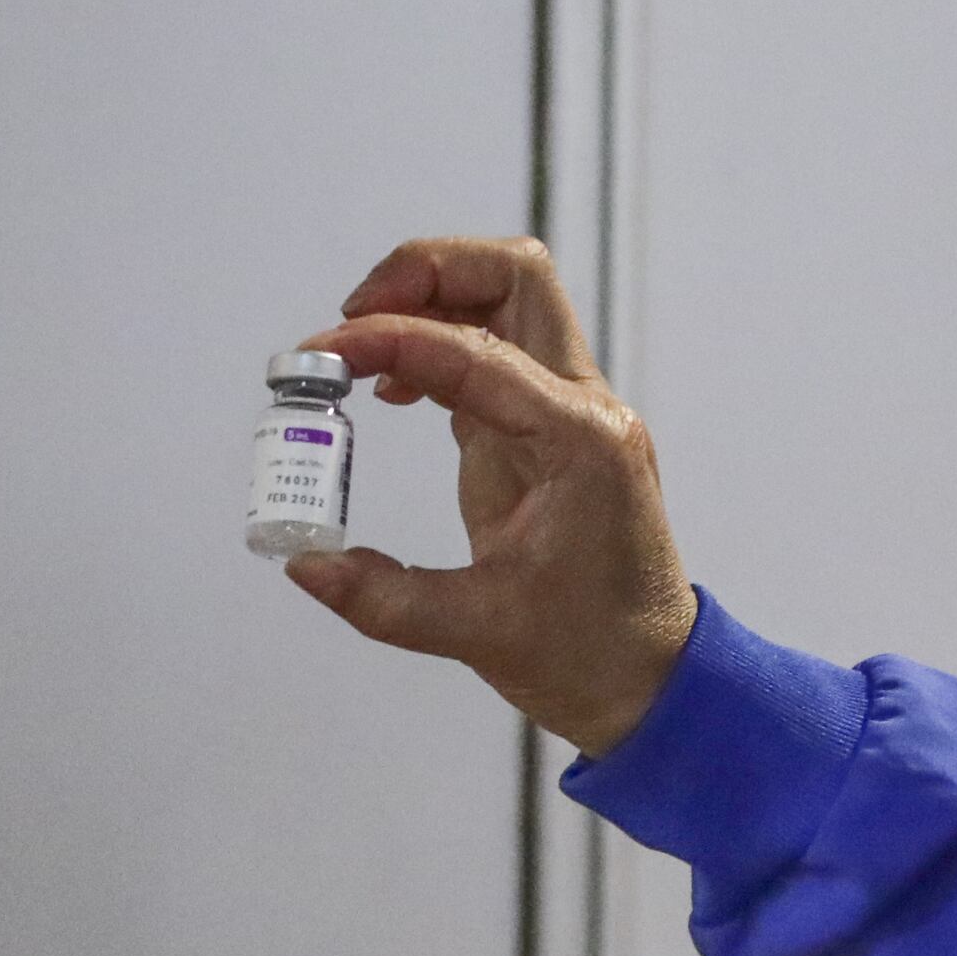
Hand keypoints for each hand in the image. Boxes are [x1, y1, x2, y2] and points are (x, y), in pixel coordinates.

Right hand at [286, 236, 694, 757]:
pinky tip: (389, 391)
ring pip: (506, 302)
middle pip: (515, 276)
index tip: (321, 357)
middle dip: (426, 272)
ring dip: (430, 301)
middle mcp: (583, 410)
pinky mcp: (545, 432)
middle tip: (353, 320)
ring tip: (357, 351)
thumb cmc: (588, 656)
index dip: (391, 338)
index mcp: (579, 443)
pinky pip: (491, 357)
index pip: (476, 351)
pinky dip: (436, 350)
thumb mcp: (478, 633)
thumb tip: (304, 564)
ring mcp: (568, 414)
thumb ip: (384, 596)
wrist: (652, 683)